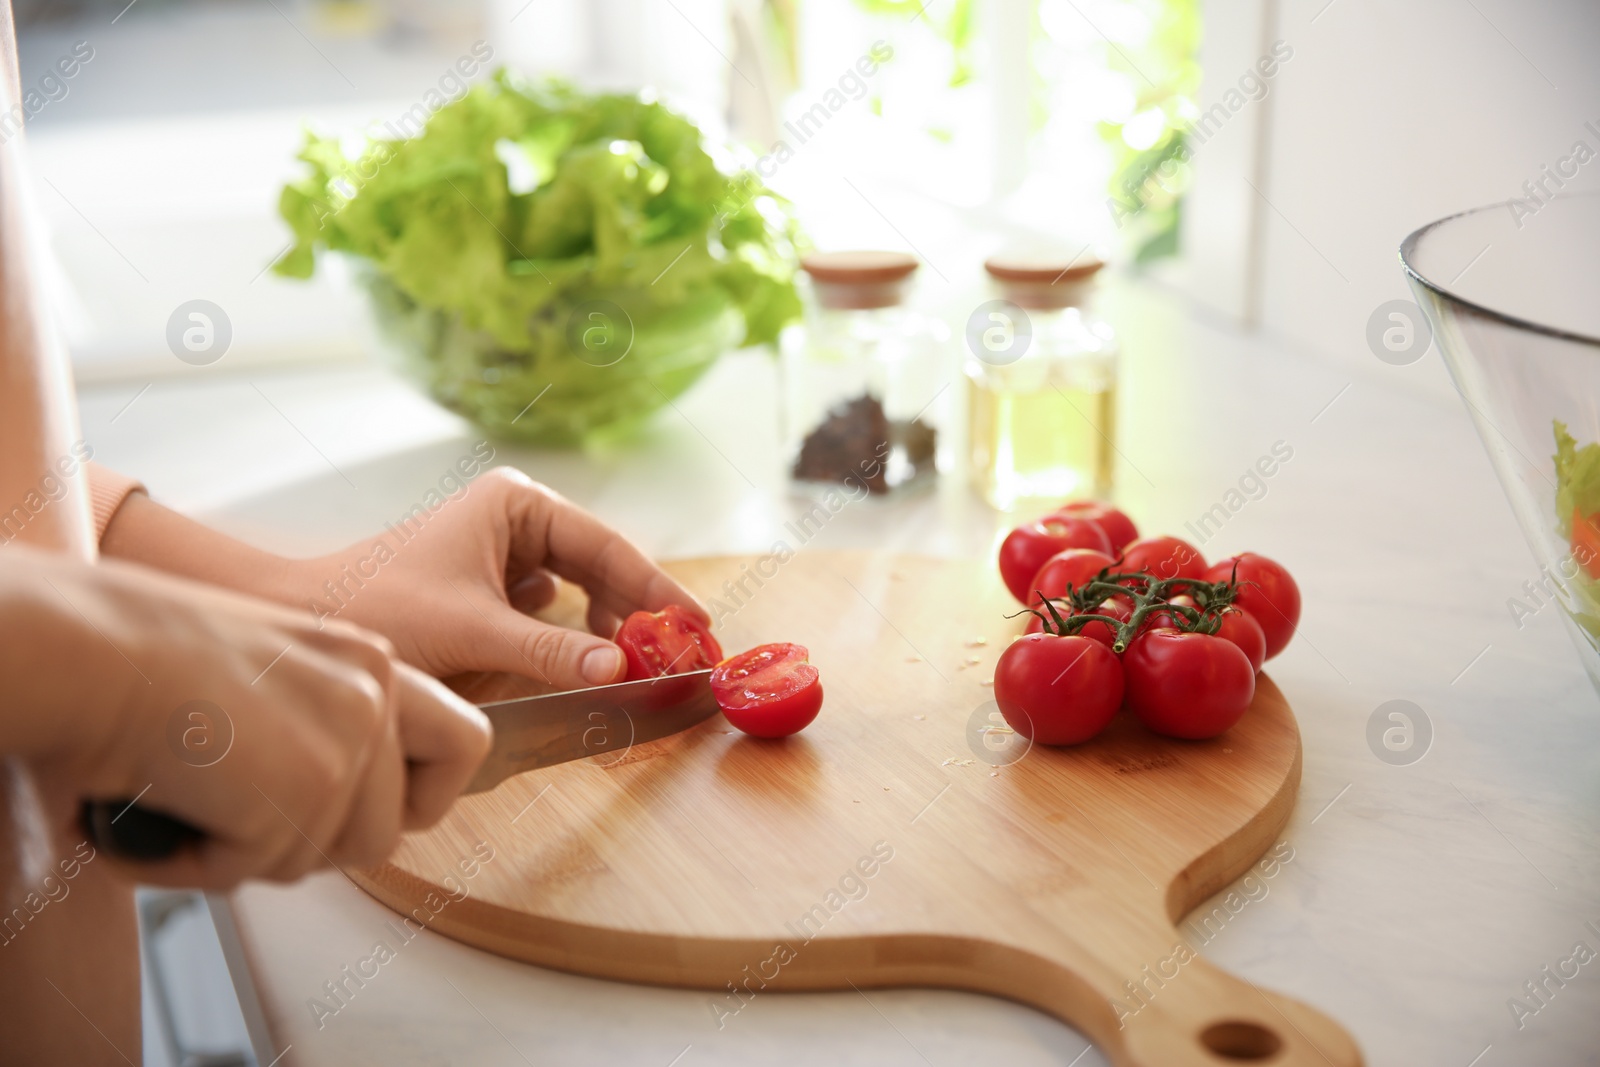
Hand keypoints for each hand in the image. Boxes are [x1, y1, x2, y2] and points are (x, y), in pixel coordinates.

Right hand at [1, 546, 490, 888]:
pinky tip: (165, 812)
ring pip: (332, 857)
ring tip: (195, 804)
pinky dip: (201, 860)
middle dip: (321, 843)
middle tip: (245, 818)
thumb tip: (339, 811)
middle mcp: (375, 692)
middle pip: (394, 826)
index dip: (424, 794)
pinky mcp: (310, 790)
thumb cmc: (144, 658)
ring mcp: (350, 742)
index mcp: (369, 661)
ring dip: (258, 852)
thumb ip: (324, 729)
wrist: (89, 648)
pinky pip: (261, 868)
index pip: (465, 740)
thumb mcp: (268, 675)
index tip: (377, 809)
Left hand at [289, 467, 708, 689]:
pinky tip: (590, 666)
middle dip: (637, 613)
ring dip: (606, 628)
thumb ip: (552, 652)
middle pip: (599, 568)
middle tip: (680, 655)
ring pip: (578, 593)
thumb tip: (622, 671)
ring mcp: (501, 555)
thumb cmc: (377, 608)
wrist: (305, 625)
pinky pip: (549, 615)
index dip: (656, 589)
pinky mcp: (488, 593)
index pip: (606, 546)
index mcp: (515, 503)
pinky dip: (572, 640)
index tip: (696, 624)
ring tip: (639, 667)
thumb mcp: (473, 632)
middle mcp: (514, 519)